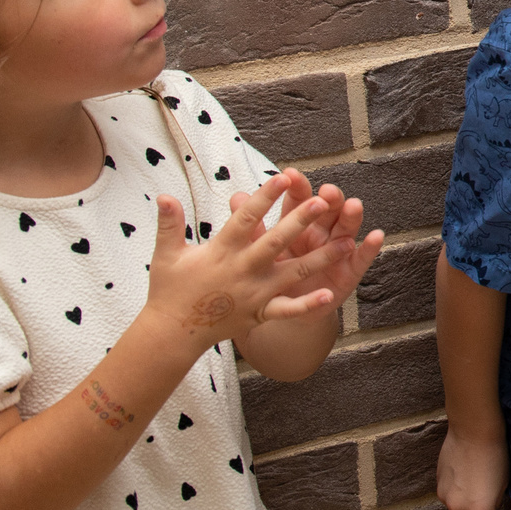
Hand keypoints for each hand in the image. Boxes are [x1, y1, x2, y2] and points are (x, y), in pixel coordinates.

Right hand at [141, 172, 345, 349]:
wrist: (174, 332)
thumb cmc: (170, 289)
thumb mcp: (166, 254)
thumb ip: (170, 224)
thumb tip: (163, 195)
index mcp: (221, 250)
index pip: (246, 218)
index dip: (265, 197)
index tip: (283, 177)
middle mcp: (242, 269)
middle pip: (275, 241)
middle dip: (300, 221)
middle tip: (323, 202)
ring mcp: (254, 292)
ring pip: (293, 272)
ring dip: (320, 258)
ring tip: (346, 243)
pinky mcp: (259, 313)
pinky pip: (288, 309)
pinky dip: (308, 305)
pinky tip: (330, 296)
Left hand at [264, 175, 383, 312]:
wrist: (285, 309)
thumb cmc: (272, 274)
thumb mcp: (260, 251)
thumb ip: (252, 226)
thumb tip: (237, 197)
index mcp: (297, 225)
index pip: (299, 201)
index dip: (297, 188)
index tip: (291, 175)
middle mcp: (321, 232)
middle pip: (328, 210)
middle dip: (330, 199)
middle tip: (327, 191)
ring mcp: (337, 250)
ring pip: (346, 229)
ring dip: (351, 217)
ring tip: (354, 206)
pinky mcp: (349, 271)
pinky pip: (361, 259)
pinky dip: (369, 248)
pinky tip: (376, 236)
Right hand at [437, 425, 508, 509]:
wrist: (473, 432)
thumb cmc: (495, 455)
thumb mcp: (503, 484)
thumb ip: (495, 503)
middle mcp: (460, 509)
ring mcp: (446, 498)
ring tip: (478, 497)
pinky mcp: (438, 486)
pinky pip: (450, 500)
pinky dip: (458, 499)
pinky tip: (466, 484)